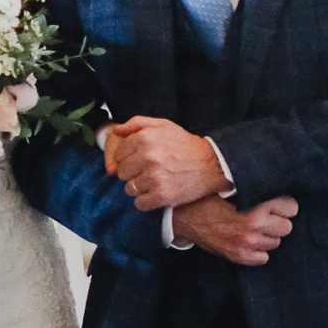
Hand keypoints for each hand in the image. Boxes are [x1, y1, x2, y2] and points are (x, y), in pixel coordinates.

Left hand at [105, 118, 227, 210]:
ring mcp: (154, 178)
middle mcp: (148, 157)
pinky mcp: (162, 196)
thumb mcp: (163, 125)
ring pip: (129, 188)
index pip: (119, 154)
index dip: (127, 158)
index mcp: (145, 138)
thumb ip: (136, 124)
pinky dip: (146, 201)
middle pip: (122, 172)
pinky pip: (139, 203)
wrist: (211, 165)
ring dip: (139, 187)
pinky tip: (156, 193)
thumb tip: (115, 132)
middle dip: (132, 173)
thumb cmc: (185, 145)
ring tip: (153, 181)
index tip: (138, 160)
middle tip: (147, 171)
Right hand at [172, 194, 297, 263]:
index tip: (277, 202)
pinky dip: (259, 249)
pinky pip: (264, 257)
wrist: (184, 217)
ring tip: (253, 226)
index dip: (284, 204)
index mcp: (255, 209)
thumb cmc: (207, 198)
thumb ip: (255, 188)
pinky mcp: (239, 257)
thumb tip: (276, 182)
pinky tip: (248, 239)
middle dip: (278, 220)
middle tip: (265, 215)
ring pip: (276, 242)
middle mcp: (254, 230)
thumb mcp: (231, 187)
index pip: (291, 208)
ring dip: (268, 234)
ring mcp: (247, 246)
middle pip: (286, 227)